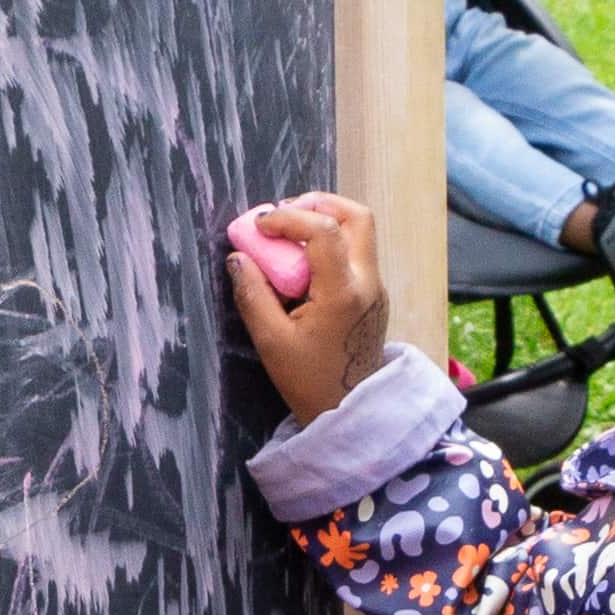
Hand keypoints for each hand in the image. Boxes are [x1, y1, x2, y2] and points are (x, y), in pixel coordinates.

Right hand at [220, 188, 390, 413]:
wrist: (350, 411)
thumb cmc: (309, 381)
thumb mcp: (271, 342)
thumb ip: (253, 294)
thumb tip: (238, 257)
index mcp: (344, 293)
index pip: (324, 230)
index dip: (288, 218)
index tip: (259, 227)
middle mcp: (368, 282)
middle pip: (356, 216)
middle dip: (317, 204)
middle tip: (283, 214)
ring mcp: (376, 286)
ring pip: (360, 230)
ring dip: (325, 220)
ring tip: (290, 234)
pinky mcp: (374, 294)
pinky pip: (356, 252)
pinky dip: (330, 241)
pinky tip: (302, 260)